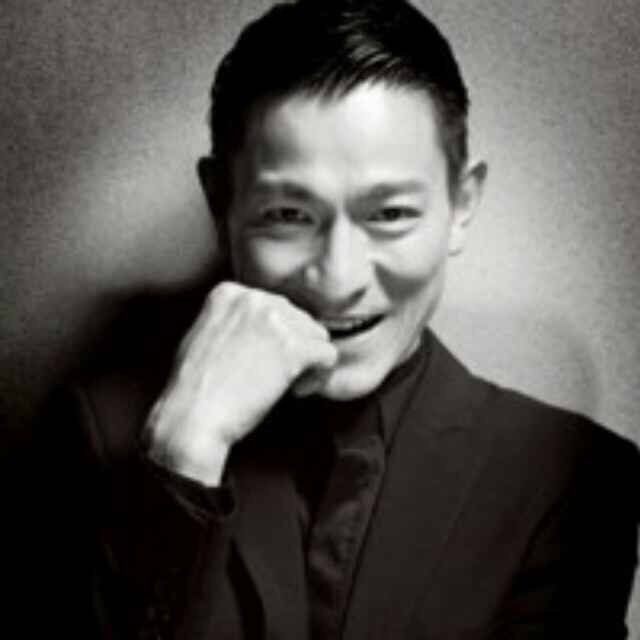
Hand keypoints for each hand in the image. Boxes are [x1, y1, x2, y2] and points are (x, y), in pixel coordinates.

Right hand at [143, 281, 337, 485]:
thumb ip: (235, 322)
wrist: (191, 418)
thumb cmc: (194, 390)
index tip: (265, 361)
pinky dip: (319, 377)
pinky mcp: (293, 347)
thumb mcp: (205, 336)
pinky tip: (297, 391)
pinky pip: (328, 355)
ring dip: (308, 362)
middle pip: (298, 319)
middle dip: (294, 349)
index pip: (275, 307)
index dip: (276, 338)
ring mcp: (275, 320)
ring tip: (288, 385)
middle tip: (277, 378)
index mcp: (230, 292)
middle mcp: (254, 298)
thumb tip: (265, 329)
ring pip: (317, 335)